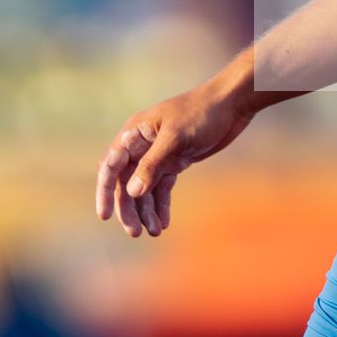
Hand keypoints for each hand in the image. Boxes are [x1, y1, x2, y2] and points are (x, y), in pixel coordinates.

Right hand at [93, 79, 254, 237]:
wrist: (231, 103)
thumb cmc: (201, 112)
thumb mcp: (175, 137)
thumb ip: (152, 164)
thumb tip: (132, 191)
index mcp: (135, 133)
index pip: (111, 165)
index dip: (105, 190)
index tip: (105, 216)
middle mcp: (142, 145)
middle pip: (126, 182)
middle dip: (129, 208)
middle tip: (136, 232)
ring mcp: (159, 154)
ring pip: (144, 189)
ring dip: (146, 211)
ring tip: (155, 232)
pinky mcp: (175, 161)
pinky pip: (162, 188)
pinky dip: (161, 205)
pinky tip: (164, 222)